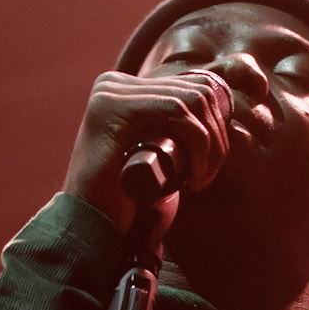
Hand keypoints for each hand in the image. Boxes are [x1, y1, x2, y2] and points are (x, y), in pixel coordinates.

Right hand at [64, 68, 233, 232]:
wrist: (88, 225)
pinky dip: (198, 141)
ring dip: (211, 143)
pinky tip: (193, 174)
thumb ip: (172, 135)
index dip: (216, 123)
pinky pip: (176, 110)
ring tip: (200, 177)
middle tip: (207, 174)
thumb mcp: (155, 157)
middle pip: (195, 90)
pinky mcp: (113, 107)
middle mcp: (116, 84)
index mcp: (125, 90)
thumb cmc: (125, 200)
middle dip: (217, 135)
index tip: (211, 163)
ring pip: (191, 100)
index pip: (191, 87)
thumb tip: (220, 122)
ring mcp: (111, 92)